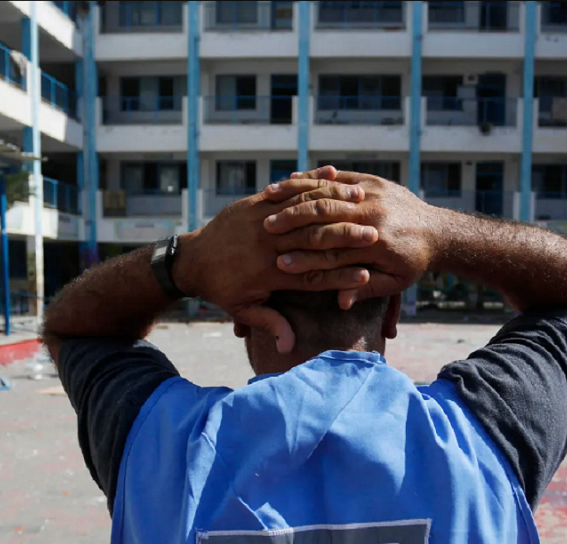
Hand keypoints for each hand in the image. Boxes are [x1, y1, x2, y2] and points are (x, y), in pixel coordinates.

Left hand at [173, 176, 378, 352]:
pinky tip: (334, 174)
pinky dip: (309, 181)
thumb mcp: (242, 309)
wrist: (191, 259)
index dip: (340, 276)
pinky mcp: (254, 203)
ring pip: (304, 210)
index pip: (313, 275)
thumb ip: (269, 323)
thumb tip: (288, 346)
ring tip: (363, 201)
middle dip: (346, 238)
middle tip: (375, 235)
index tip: (366, 275)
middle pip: (315, 240)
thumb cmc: (220, 289)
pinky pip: (287, 189)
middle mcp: (267, 246)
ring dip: (335, 204)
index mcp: (269, 274)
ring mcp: (260, 220)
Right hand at [263, 168, 441, 308]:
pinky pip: (336, 177)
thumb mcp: (394, 284)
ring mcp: (373, 193)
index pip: (332, 252)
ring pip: (326, 193)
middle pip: (324, 219)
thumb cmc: (413, 263)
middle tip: (264, 230)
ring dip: (295, 197)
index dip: (305, 258)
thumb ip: (366, 291)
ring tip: (268, 202)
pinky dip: (312, 179)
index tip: (279, 264)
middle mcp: (373, 215)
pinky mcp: (372, 180)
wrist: (439, 231)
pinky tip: (287, 181)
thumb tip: (340, 301)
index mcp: (376, 244)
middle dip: (292, 223)